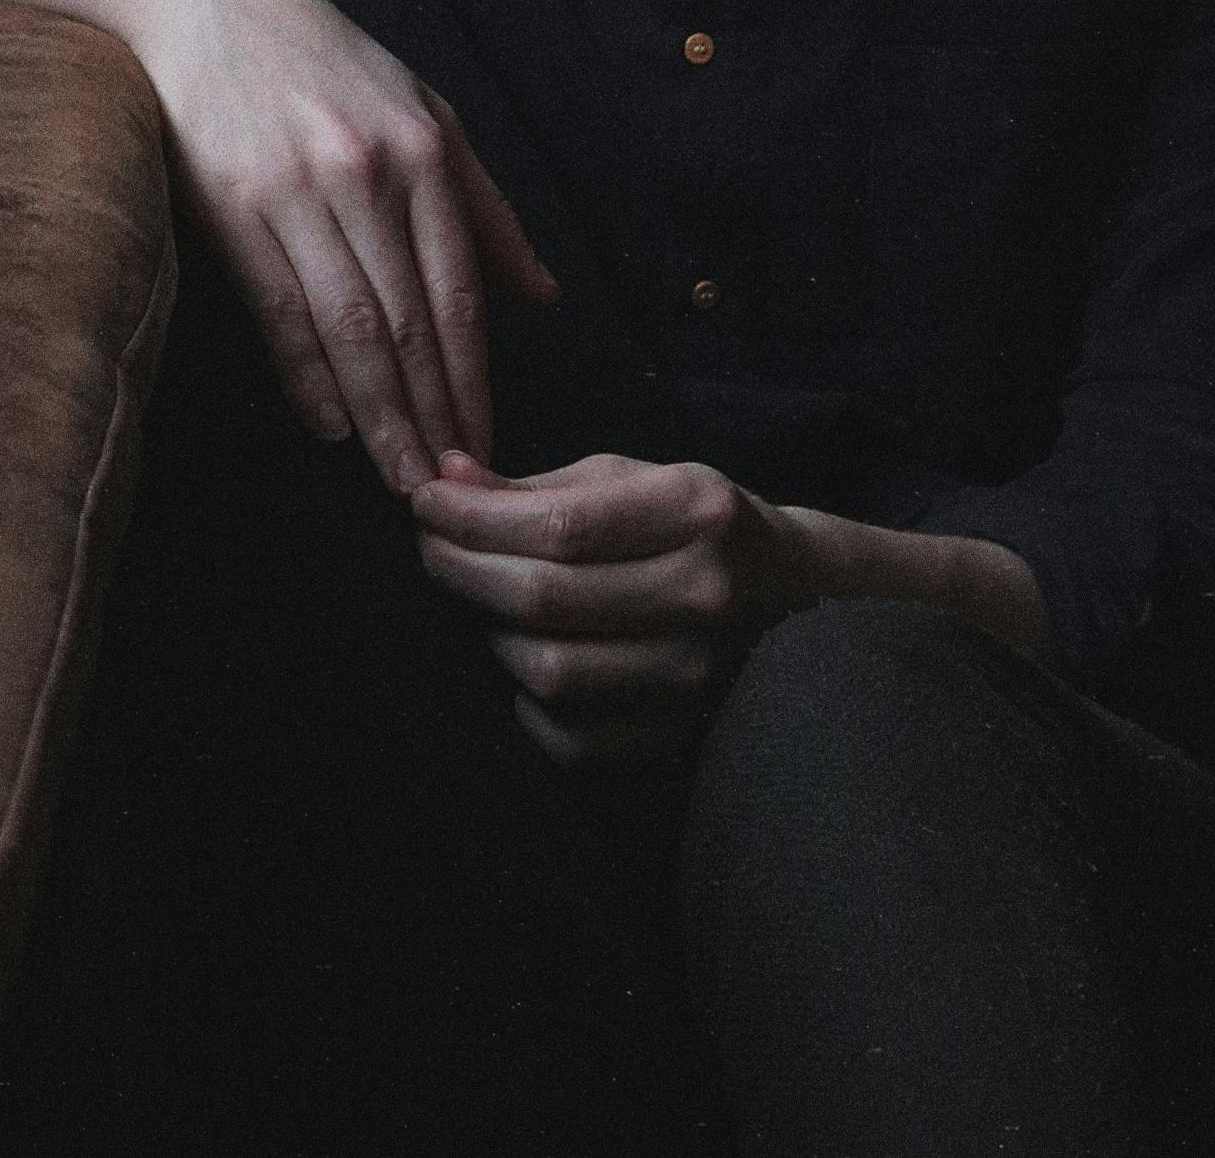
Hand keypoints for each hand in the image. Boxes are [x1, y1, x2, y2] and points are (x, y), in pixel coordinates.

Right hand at [119, 0, 558, 490]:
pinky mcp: (233, 201)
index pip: (460, 294)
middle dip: (434, 415)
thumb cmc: (323, 59)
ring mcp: (298, 187)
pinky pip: (278, 305)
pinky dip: (306, 373)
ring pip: (350, 324)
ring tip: (400, 476)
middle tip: (451, 492)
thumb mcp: (421, 109)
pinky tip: (327, 423)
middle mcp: (368, 171)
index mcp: (423, 150)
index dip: (476, 381)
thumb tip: (543, 294)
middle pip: (410, 321)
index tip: (487, 449)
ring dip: (379, 412)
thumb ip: (482, 205)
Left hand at [408, 449, 824, 763]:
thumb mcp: (630, 478)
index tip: (425, 502)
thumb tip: (444, 479)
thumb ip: (535, 485)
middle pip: (546, 599)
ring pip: (549, 672)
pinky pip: (567, 735)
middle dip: (464, 570)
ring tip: (475, 598)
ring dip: (488, 633)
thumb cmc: (692, 523)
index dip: (476, 519)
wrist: (789, 598)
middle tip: (428, 548)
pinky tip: (519, 656)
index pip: (560, 526)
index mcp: (695, 513)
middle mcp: (701, 597)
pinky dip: (524, 699)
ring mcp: (693, 677)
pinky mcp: (676, 737)